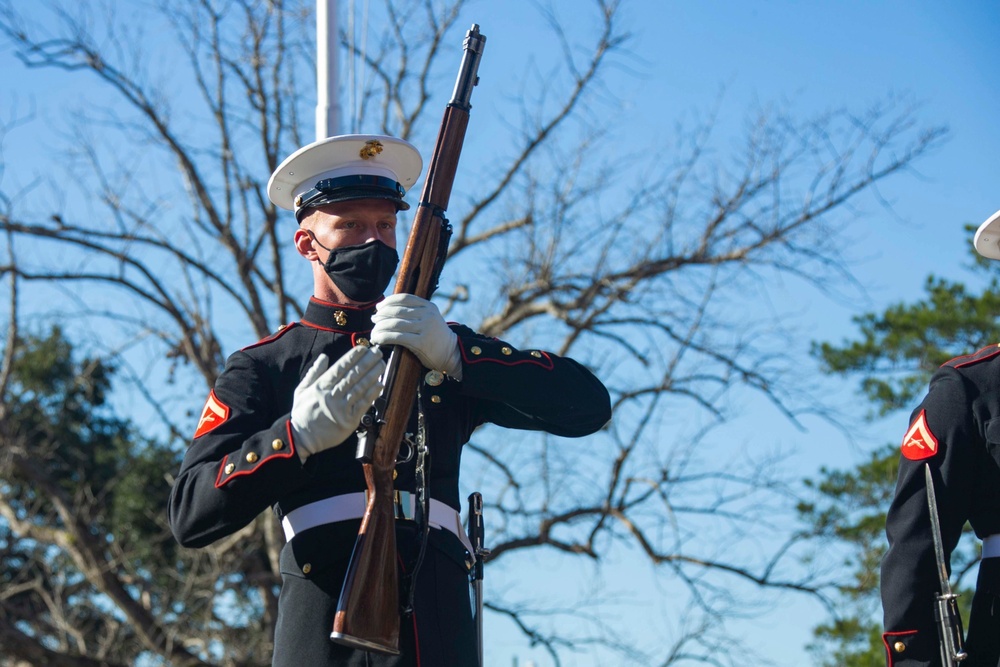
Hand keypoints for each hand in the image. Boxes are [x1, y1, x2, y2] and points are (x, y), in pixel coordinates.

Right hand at [291, 347, 385, 462]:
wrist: (301, 438)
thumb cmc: (302, 413)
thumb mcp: (302, 390)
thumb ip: (314, 373)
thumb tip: (324, 356)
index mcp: (320, 387)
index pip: (339, 368)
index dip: (352, 357)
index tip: (363, 348)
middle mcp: (331, 396)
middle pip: (352, 375)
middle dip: (367, 362)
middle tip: (377, 352)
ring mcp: (341, 409)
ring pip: (359, 388)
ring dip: (372, 375)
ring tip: (381, 364)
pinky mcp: (349, 421)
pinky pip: (363, 405)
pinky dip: (372, 394)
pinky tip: (380, 384)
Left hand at [370, 293, 461, 378]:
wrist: (451, 353)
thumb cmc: (435, 336)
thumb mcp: (429, 318)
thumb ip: (415, 311)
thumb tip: (387, 308)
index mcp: (428, 306)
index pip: (403, 298)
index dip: (388, 301)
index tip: (379, 307)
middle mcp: (427, 315)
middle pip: (397, 311)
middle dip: (381, 315)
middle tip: (373, 320)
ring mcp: (425, 328)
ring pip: (394, 324)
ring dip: (379, 328)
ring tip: (373, 332)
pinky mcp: (421, 342)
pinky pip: (397, 337)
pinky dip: (383, 337)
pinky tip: (377, 340)